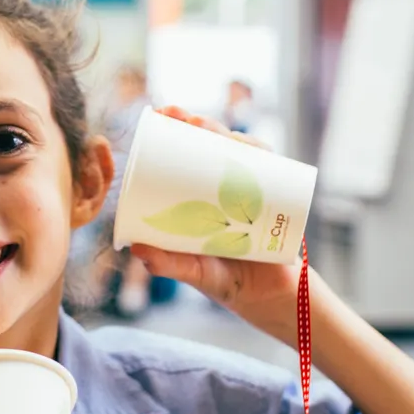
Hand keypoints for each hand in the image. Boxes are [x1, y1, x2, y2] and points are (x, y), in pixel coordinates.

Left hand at [131, 106, 300, 345]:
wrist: (271, 298)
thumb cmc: (226, 283)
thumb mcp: (194, 272)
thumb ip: (169, 265)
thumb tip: (137, 250)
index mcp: (198, 199)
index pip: (184, 157)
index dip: (173, 133)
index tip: (160, 116)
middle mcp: (224, 189)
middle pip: (211, 147)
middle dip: (197, 125)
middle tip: (181, 116)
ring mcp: (251, 189)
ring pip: (239, 151)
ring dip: (225, 133)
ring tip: (208, 128)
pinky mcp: (277, 197)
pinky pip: (271, 169)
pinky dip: (262, 153)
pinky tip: (253, 146)